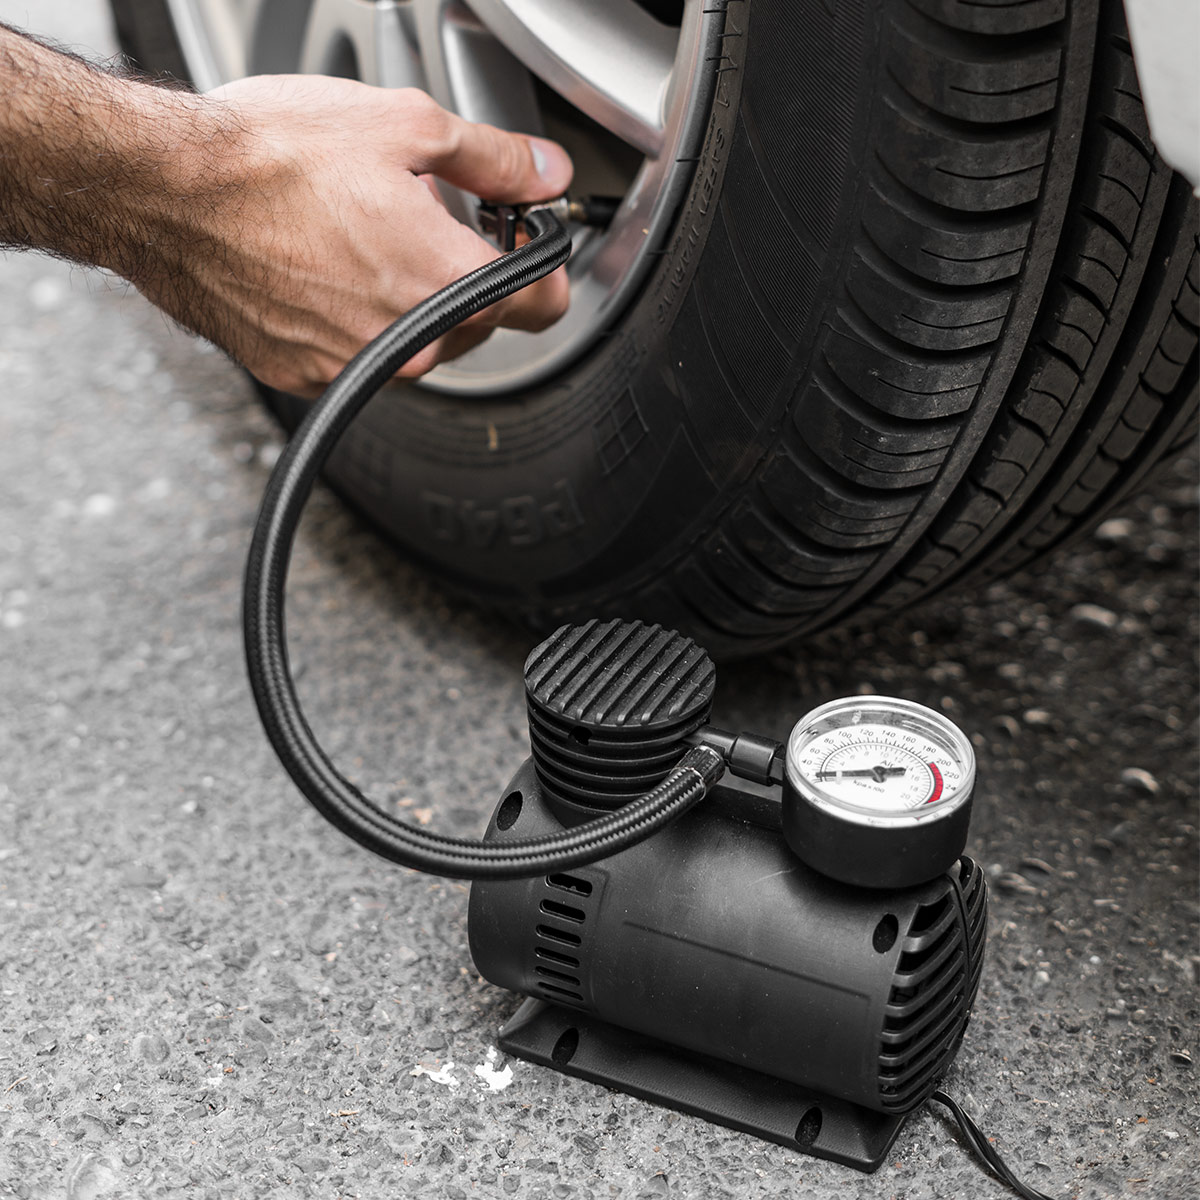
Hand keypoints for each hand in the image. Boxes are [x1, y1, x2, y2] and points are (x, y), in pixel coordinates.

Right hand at [138, 77, 573, 394]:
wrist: (165, 193)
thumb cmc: (270, 158)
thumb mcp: (404, 125)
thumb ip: (493, 158)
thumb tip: (545, 172)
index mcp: (450, 281)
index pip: (547, 305)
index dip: (546, 266)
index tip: (524, 241)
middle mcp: (412, 341)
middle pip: (480, 322)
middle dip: (463, 272)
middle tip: (421, 216)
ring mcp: (359, 367)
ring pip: (420, 342)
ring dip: (408, 298)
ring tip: (360, 237)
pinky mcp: (309, 377)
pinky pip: (360, 356)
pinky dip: (354, 321)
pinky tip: (320, 270)